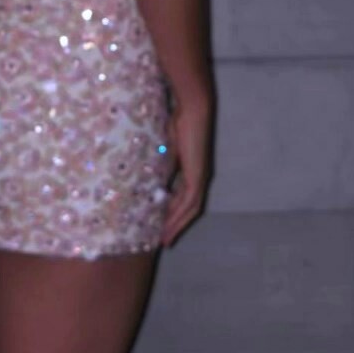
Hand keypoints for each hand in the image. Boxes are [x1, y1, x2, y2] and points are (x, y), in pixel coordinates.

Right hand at [160, 92, 213, 247]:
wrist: (192, 112)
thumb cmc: (178, 124)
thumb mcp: (165, 150)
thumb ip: (162, 167)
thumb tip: (152, 182)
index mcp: (193, 171)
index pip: (183, 198)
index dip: (174, 213)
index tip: (161, 224)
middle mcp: (200, 178)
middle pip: (189, 209)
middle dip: (176, 225)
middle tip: (163, 240)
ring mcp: (201, 178)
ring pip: (190, 209)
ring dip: (176, 224)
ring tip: (164, 239)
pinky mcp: (198, 176)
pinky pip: (188, 201)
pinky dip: (179, 215)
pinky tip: (168, 224)